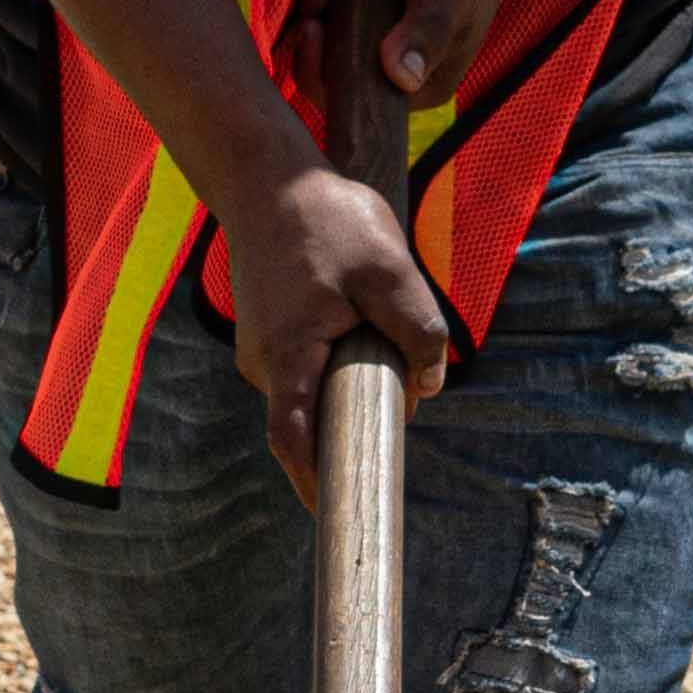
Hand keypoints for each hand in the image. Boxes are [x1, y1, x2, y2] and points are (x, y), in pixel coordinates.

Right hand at [217, 158, 447, 504]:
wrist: (267, 176)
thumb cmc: (328, 220)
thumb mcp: (390, 270)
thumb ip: (418, 330)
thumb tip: (432, 386)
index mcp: (289, 355)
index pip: (293, 439)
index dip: (313, 483)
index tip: (335, 515)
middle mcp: (263, 361)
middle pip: (309, 418)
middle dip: (351, 424)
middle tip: (398, 403)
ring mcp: (260, 347)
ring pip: (311, 389)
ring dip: (348, 383)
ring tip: (377, 338)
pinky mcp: (267, 331)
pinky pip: (304, 365)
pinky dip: (334, 362)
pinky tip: (355, 321)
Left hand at [290, 0, 536, 101]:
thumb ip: (425, 34)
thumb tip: (401, 77)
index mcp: (413, 82)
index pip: (351, 98)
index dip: (319, 71)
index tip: (314, 25)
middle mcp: (387, 61)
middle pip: (323, 58)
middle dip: (315, 13)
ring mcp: (369, 27)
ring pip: (318, 18)